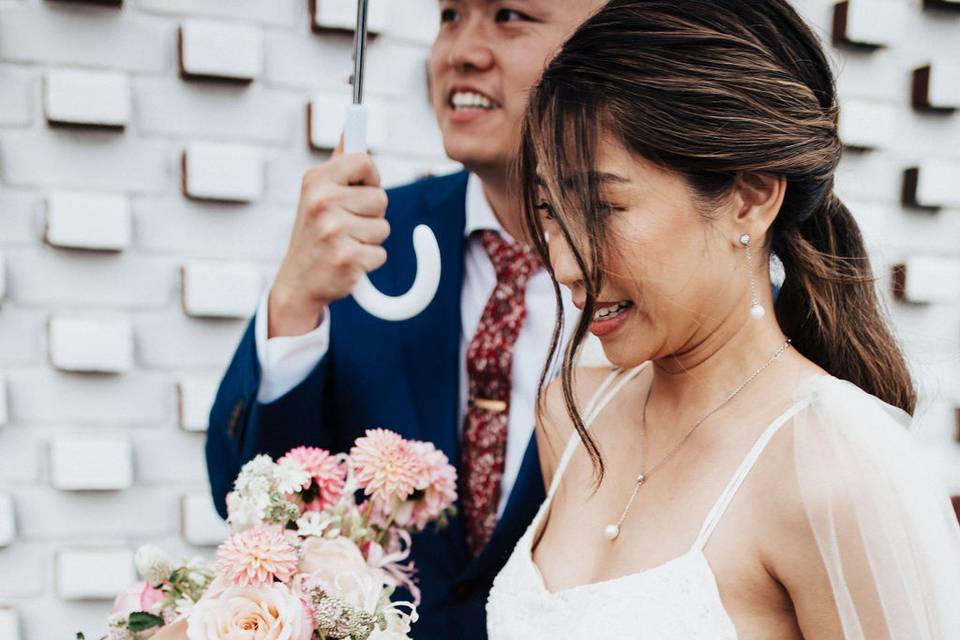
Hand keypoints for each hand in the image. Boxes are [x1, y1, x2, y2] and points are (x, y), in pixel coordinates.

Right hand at [269, 145, 389, 337]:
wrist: (297, 283)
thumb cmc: (314, 235)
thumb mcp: (317, 193)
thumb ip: (338, 162)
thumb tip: (352, 124)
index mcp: (316, 180)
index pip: (364, 161)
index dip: (370, 178)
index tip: (360, 191)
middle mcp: (322, 202)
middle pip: (380, 198)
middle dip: (371, 215)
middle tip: (345, 227)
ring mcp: (333, 230)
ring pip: (383, 227)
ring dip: (370, 240)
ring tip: (343, 244)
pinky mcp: (346, 258)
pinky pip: (380, 254)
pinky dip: (369, 262)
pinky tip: (346, 262)